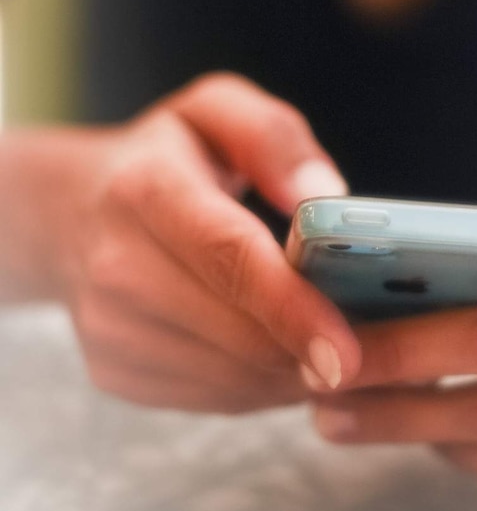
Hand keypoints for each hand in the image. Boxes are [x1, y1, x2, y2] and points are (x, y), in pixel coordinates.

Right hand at [55, 73, 360, 411]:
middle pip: (238, 332)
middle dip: (312, 349)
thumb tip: (323, 196)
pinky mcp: (115, 371)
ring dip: (294, 370)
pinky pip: (216, 399)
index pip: (228, 258)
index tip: (345, 352)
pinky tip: (282, 353)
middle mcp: (117, 266)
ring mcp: (109, 328)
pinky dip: (264, 385)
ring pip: (234, 378)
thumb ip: (274, 138)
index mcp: (146, 191)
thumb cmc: (168, 158)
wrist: (71, 213)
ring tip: (329, 341)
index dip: (291, 309)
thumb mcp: (217, 112)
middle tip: (371, 344)